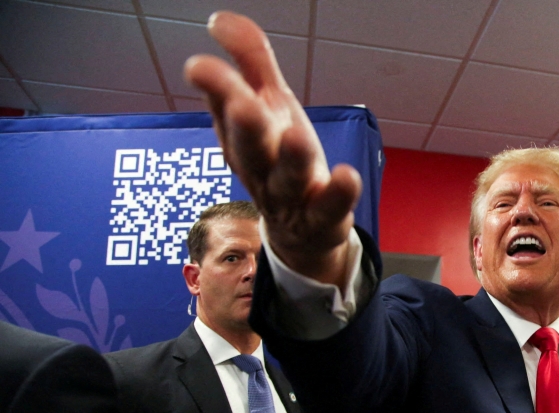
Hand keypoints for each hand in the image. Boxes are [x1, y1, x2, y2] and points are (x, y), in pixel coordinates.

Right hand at [184, 11, 360, 285]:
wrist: (303, 231)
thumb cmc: (281, 158)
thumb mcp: (269, 105)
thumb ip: (251, 61)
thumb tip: (218, 19)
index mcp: (243, 137)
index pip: (227, 109)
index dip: (216, 88)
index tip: (199, 67)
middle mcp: (262, 166)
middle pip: (250, 147)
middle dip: (246, 126)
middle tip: (243, 105)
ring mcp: (292, 195)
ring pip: (288, 179)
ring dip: (291, 159)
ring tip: (296, 136)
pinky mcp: (322, 216)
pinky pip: (329, 207)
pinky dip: (338, 193)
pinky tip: (346, 174)